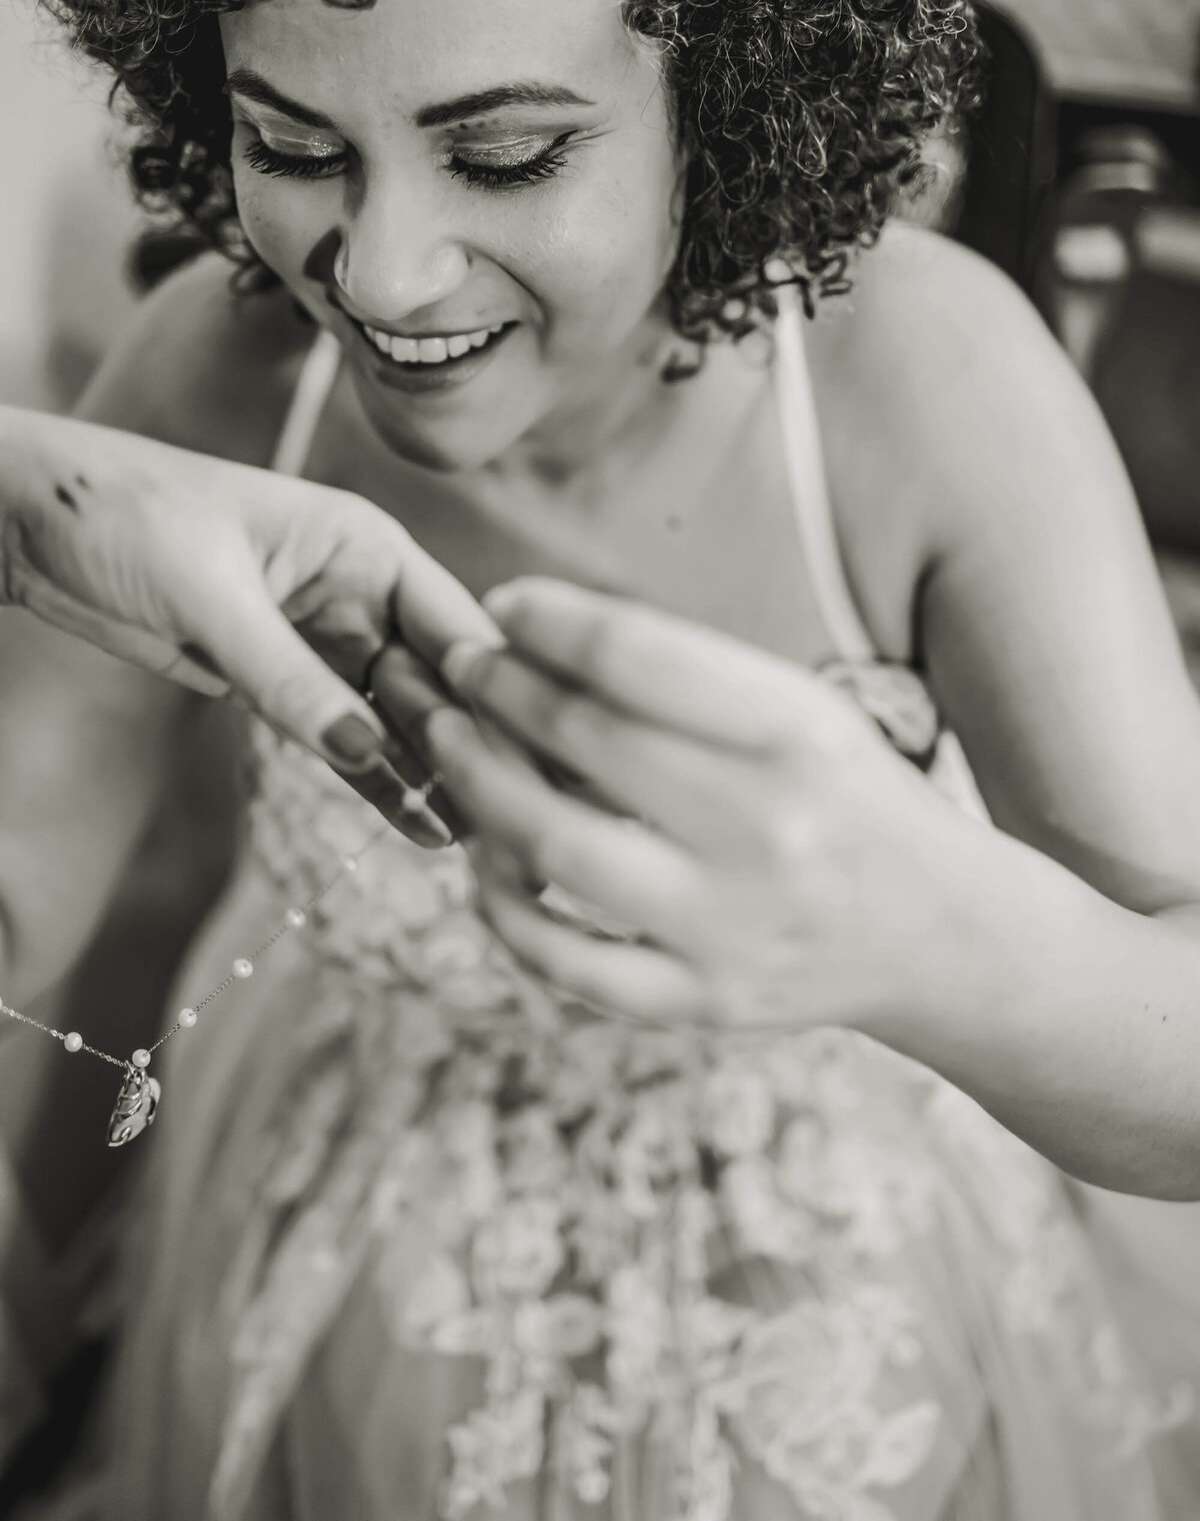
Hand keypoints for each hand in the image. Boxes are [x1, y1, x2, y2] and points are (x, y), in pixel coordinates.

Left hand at [0, 407, 497, 840]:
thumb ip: (288, 677)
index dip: (501, 694)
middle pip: (438, 681)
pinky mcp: (280, 676)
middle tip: (521, 822)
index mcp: (365, 545)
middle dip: (476, 747)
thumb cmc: (120, 515)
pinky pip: (340, 734)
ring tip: (479, 840)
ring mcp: (323, 637)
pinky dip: (373, 777)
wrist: (29, 521)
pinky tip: (414, 823)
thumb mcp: (209, 595)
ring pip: (396, 717)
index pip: (458, 626)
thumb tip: (368, 753)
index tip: (540, 762)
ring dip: (431, 774)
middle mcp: (360, 590)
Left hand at [426, 577, 968, 1032]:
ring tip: (447, 740)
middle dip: (500, 690)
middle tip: (461, 664)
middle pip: (588, 742)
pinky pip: (567, 962)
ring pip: (557, 850)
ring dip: (480, 784)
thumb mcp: (804, 713)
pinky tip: (482, 858)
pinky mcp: (704, 1000)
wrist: (939, 934)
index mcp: (799, 735)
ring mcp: (731, 925)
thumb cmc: (848, 796)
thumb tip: (538, 636)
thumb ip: (687, 681)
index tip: (504, 604)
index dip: (552, 622)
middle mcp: (768, 829)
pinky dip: (504, 907)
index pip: (641, 658)